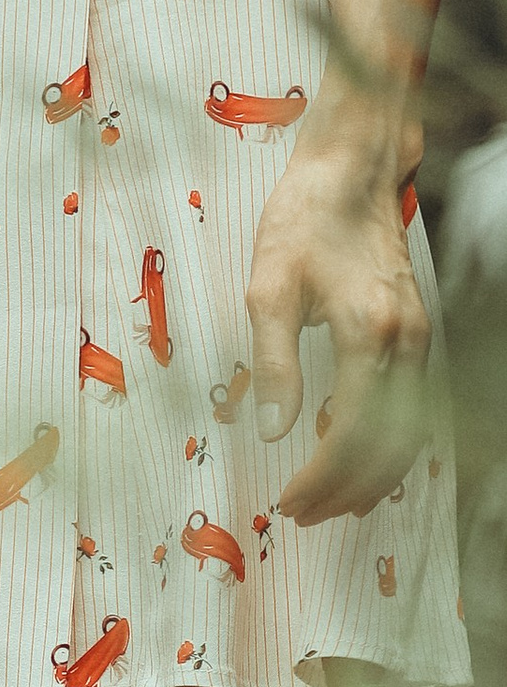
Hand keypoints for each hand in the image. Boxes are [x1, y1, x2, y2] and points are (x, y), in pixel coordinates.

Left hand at [248, 114, 434, 526]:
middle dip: (346, 490)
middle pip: (388, 444)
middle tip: (302, 515)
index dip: (321, 476)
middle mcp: (405, 340)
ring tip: (328, 505)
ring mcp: (418, 337)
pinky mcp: (416, 331)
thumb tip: (274, 429)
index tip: (286, 500)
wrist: (351, 170)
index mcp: (367, 332)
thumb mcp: (268, 289)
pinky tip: (355, 460)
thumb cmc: (305, 220)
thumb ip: (273, 364)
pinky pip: (412, 407)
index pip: (351, 431)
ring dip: (370, 476)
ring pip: (408, 431)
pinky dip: (388, 444)